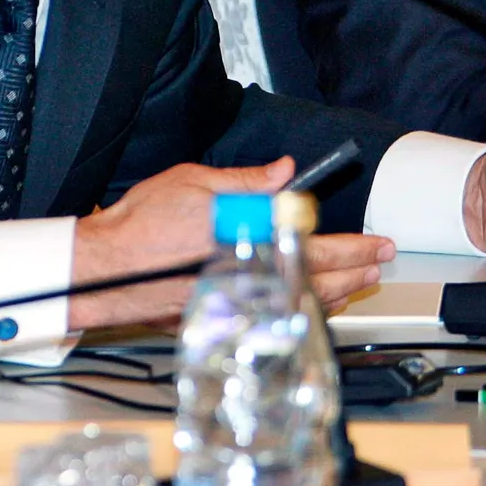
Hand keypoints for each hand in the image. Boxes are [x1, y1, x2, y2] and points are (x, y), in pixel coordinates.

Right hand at [68, 158, 393, 328]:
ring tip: (361, 282)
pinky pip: (277, 312)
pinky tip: (314, 300)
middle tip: (382, 261)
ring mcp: (235, 298)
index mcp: (245, 235)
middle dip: (356, 269)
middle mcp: (245, 271)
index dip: (352, 245)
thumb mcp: (195, 181)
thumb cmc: (141, 223)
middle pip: (315, 277)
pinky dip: (303, 306)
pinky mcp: (222, 314)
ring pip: (299, 301)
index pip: (313, 242)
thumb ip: (247, 181)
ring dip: (337, 291)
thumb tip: (285, 171)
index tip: (376, 242)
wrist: (103, 266)